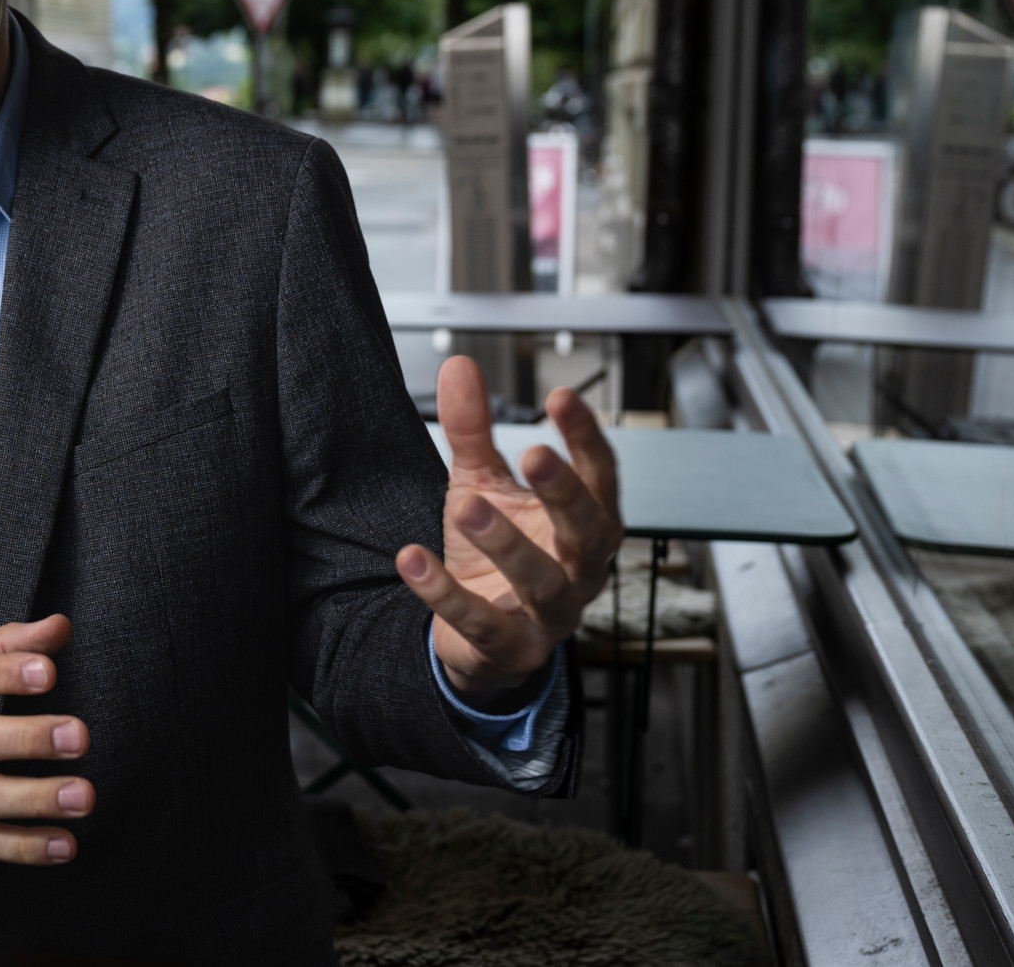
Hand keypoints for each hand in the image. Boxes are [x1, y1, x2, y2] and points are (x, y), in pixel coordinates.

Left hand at [397, 357, 623, 701]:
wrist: (480, 637)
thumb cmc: (494, 552)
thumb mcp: (480, 483)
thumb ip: (472, 430)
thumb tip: (459, 365)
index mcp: (584, 524)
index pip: (601, 478)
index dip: (587, 439)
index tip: (563, 397)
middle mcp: (579, 570)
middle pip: (589, 532)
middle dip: (565, 492)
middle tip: (536, 450)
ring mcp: (550, 616)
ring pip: (544, 584)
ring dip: (508, 544)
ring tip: (467, 505)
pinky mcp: (511, 648)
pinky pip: (481, 623)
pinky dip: (445, 594)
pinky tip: (412, 560)